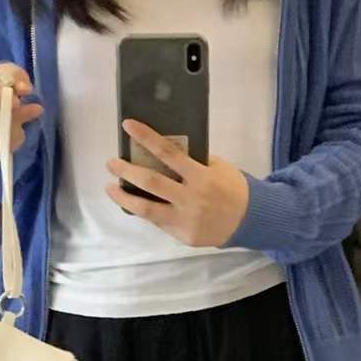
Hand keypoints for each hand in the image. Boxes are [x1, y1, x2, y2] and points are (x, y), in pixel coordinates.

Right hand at [0, 64, 42, 157]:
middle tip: (30, 110)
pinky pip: (1, 150)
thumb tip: (25, 89)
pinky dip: (14, 140)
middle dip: (10, 118)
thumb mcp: (7, 72)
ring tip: (26, 116)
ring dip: (16, 129)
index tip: (17, 100)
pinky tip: (19, 129)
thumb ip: (16, 76)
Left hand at [106, 120, 249, 247]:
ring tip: (110, 189)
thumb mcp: (217, 167)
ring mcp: (185, 219)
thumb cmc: (232, 187)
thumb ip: (192, 162)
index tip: (128, 125)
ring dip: (124, 198)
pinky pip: (158, 222)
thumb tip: (163, 155)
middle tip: (111, 163)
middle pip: (151, 182)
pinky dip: (143, 211)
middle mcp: (190, 198)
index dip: (146, 137)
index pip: (167, 152)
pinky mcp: (182, 235)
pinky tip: (132, 203)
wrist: (249, 220)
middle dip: (127, 171)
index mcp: (200, 176)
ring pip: (147, 209)